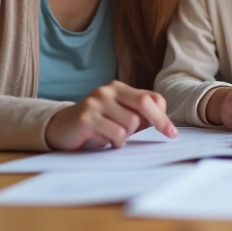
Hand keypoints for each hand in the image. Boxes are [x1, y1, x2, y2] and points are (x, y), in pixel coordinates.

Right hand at [44, 81, 176, 150]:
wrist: (60, 128)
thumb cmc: (96, 124)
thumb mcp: (118, 116)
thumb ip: (138, 115)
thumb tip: (165, 124)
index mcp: (118, 88)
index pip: (150, 98)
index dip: (163, 115)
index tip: (171, 132)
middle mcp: (107, 91)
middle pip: (144, 104)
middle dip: (159, 121)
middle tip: (169, 135)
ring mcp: (95, 103)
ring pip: (129, 124)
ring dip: (125, 138)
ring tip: (111, 138)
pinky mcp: (86, 118)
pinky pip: (114, 134)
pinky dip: (113, 143)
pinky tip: (101, 141)